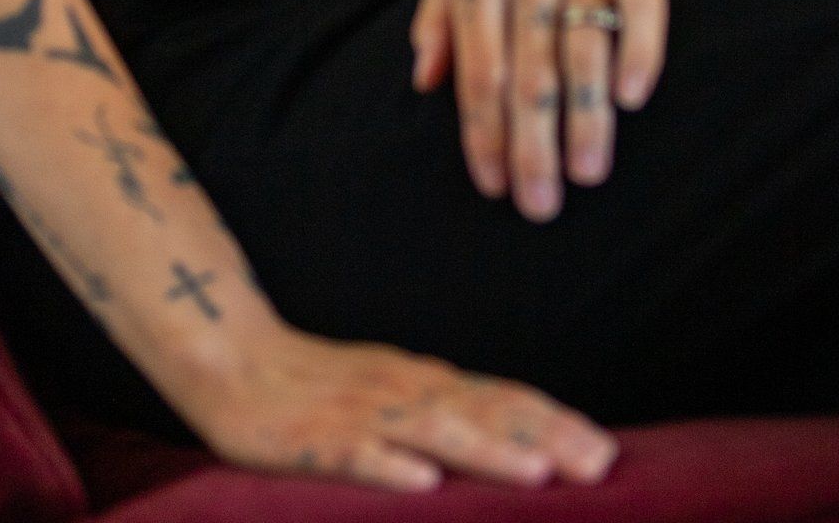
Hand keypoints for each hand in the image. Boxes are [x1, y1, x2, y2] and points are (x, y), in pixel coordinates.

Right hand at [178, 318, 620, 491]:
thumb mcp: (389, 394)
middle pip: (483, 413)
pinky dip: (391, 466)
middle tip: (599, 465)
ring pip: (432, 431)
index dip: (555, 425)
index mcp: (423, 383)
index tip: (607, 453)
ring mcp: (359, 412)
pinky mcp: (311, 437)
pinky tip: (422, 483)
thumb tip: (513, 443)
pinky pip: (356, 454)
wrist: (230, 355)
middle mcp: (402, 390)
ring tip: (538, 474)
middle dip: (544, 440)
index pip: (502, 401)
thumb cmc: (316, 384)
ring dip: (487, 451)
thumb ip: (444, 414)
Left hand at [408, 0, 667, 219]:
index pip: (479, 69)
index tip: (495, 187)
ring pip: (583, 43)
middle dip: (532, 143)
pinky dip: (639, 47)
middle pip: (529, 68)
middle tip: (540, 204)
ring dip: (585, 115)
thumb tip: (423, 84)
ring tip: (587, 172)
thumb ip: (437, 17)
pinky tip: (634, 95)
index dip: (484, 133)